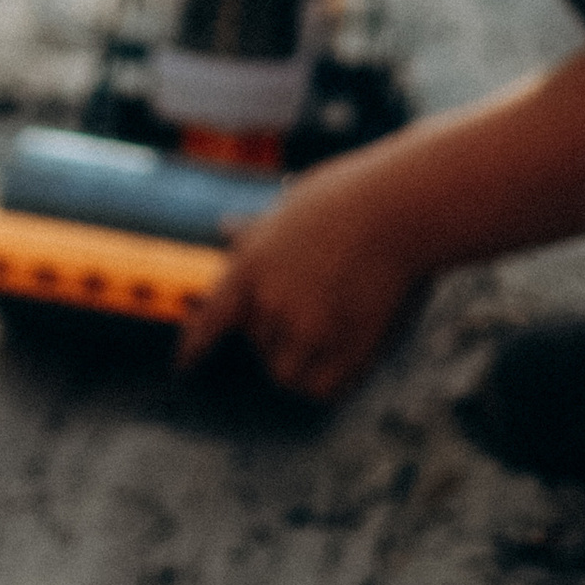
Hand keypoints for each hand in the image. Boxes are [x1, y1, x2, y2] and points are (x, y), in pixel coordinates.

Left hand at [177, 151, 428, 402]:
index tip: (183, 365)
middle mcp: (270, 303)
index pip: (210, 319)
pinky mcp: (346, 348)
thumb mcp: (292, 207)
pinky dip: (329, 380)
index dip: (193, 346)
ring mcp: (307, 328)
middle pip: (258, 343)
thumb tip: (226, 228)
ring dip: (300, 360)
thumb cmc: (352, 196)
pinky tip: (345, 357)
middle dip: (276, 332)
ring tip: (330, 332)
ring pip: (286, 372)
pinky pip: (322, 388)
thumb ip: (258, 231)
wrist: (401, 208)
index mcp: (250, 266)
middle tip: (315, 305)